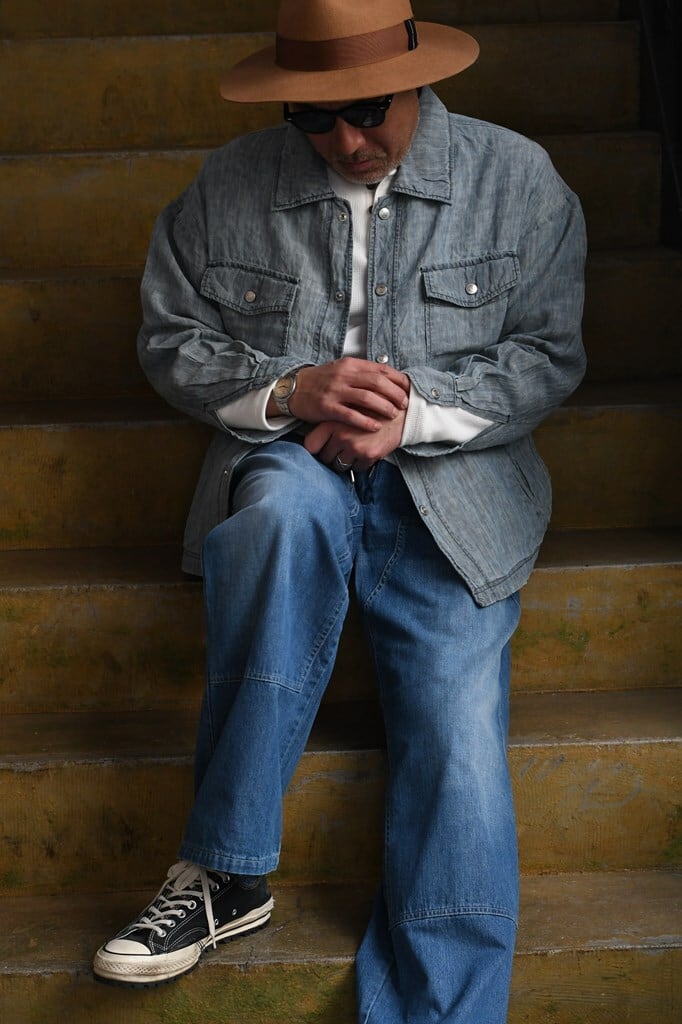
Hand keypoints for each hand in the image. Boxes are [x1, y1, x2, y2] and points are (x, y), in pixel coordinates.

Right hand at [285, 358, 408, 430]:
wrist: (293, 388)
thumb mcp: (342, 370)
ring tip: (394, 415)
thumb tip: (388, 377)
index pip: (381, 369)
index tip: (408, 389)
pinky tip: (376, 427)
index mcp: (350, 364)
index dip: (398, 380)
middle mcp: (344, 375)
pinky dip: (366, 421)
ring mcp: (335, 391)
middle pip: (378, 383)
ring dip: (384, 407)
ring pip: (367, 398)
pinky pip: (350, 415)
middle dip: (395, 394)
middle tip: (404, 404)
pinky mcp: (327, 407)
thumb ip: (362, 372)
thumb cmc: (321, 381)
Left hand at [304, 409, 406, 471]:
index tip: (320, 448)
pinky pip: (356, 469)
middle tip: (340, 449)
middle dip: (331, 456)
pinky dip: (359, 464)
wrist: (400, 412)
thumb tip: (314, 438)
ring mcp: (355, 446)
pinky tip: (365, 452)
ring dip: (344, 462)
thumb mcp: (349, 408)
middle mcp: (341, 435)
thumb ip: (331, 419)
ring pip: (339, 465)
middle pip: (325, 457)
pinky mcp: (368, 455)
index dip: (315, 448)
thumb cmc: (372, 410)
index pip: (310, 445)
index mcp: (332, 422)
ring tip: (353, 450)